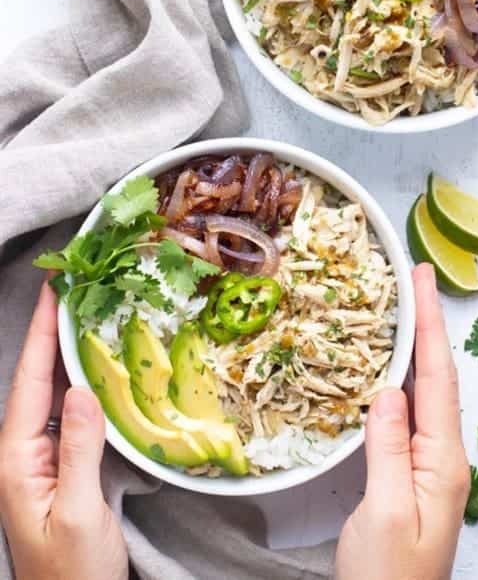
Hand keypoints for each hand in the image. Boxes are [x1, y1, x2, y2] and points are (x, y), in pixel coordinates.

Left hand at [0, 280, 127, 579]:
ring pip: (53, 395)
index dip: (43, 334)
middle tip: (76, 290)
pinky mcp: (61, 470)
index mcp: (16, 460)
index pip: (30, 382)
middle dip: (53, 334)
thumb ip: (78, 450)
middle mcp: (23, 454)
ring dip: (68, 355)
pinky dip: (82, 384)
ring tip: (87, 316)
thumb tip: (81, 390)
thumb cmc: (74, 574)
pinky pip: (69, 416)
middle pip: (37, 381)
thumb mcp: (78, 513)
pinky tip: (98, 370)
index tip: (55, 292)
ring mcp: (40, 462)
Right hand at [336, 263, 470, 579]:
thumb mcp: (386, 511)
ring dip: (415, 345)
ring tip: (403, 307)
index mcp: (442, 461)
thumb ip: (388, 449)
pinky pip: (407, 412)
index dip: (428, 324)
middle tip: (414, 278)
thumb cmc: (387, 577)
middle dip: (426, 324)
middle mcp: (441, 456)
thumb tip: (386, 392)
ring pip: (422, 391)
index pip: (435, 378)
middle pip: (435, 376)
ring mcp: (428, 464)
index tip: (421, 280)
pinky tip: (387, 366)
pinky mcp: (409, 472)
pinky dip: (399, 377)